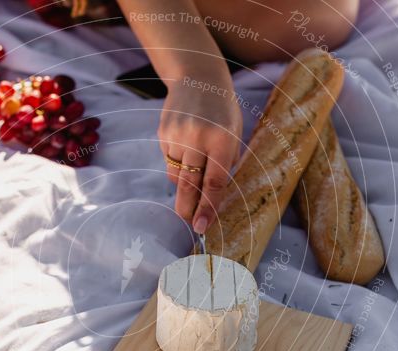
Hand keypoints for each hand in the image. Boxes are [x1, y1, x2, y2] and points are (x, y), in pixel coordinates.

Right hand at [159, 73, 241, 233]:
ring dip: (183, 185)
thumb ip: (226, 163)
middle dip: (188, 208)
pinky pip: (168, 161)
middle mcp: (197, 138)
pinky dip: (176, 166)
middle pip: (189, 184)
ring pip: (176, 175)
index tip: (202, 226)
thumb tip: (213, 197)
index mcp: (222, 139)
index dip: (208, 207)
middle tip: (189, 222)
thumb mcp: (234, 134)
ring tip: (191, 180)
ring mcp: (177, 135)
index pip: (214, 182)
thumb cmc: (223, 110)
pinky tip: (184, 153)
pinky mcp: (163, 132)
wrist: (198, 76)